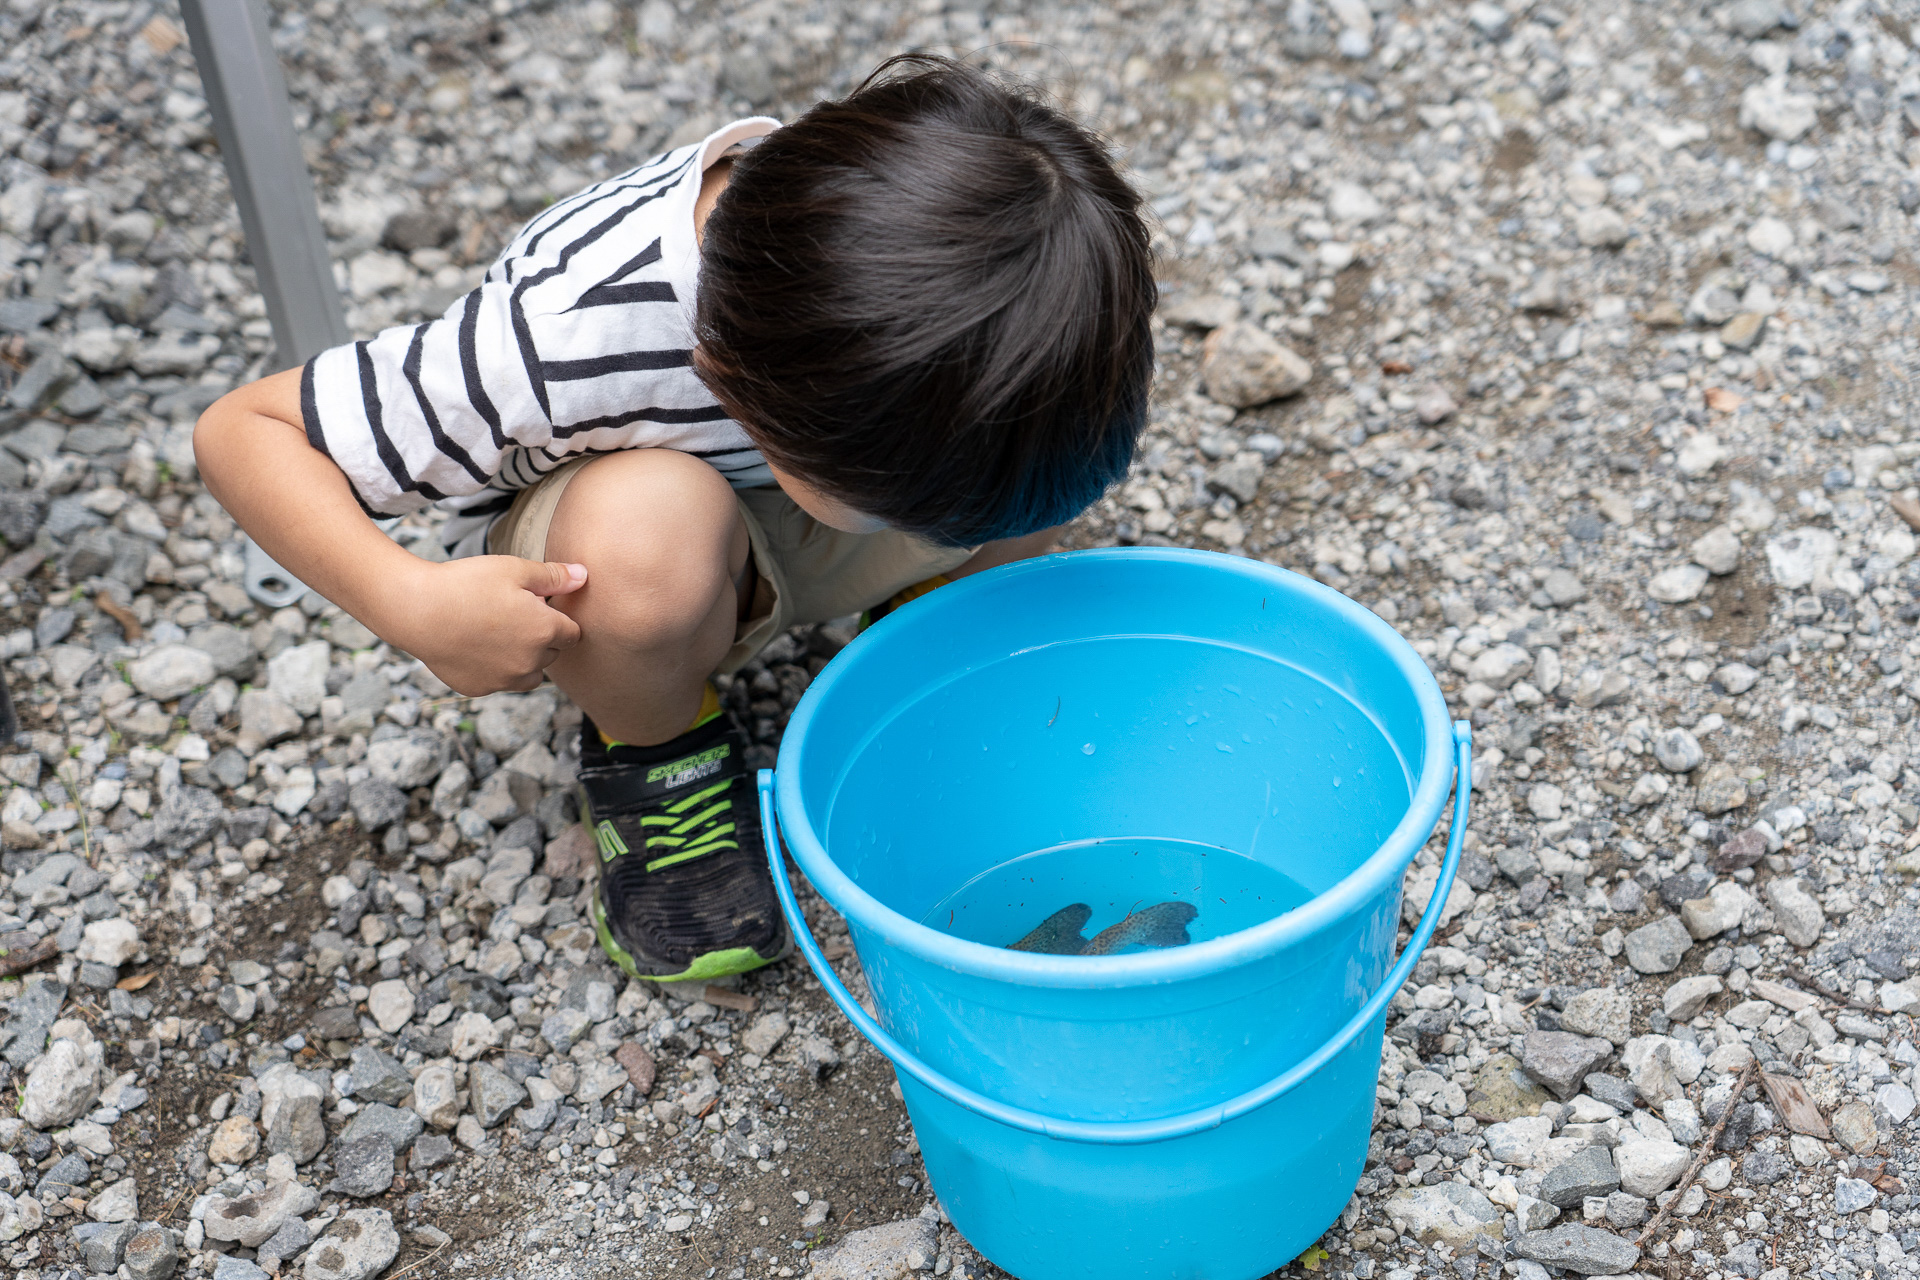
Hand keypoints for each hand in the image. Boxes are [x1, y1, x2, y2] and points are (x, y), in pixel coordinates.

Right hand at [379, 557, 587, 694]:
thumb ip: (554, 577)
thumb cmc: (466, 584)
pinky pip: (499, 682)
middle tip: (513, 615)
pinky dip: (494, 669)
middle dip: (541, 638)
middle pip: (552, 654)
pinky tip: (475, 647)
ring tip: (499, 634)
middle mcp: (530, 662)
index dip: (560, 619)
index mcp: (545, 631)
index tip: (541, 608)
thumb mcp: (514, 569)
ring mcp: (504, 679)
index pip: (573, 634)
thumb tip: (584, 577)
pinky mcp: (480, 689)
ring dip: (524, 659)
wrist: (417, 610)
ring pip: (530, 675)